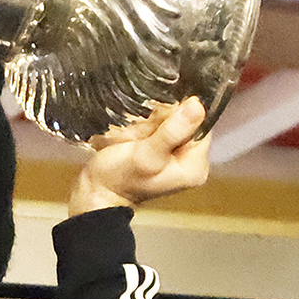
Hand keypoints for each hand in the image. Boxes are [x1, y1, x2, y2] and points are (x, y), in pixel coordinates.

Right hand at [67, 97, 210, 215]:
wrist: (96, 192)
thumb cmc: (119, 179)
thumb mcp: (145, 155)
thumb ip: (171, 132)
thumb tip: (198, 106)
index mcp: (195, 166)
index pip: (201, 125)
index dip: (181, 117)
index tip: (157, 125)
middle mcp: (191, 160)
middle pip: (188, 122)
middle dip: (165, 120)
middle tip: (143, 135)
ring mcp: (176, 155)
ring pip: (174, 120)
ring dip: (154, 122)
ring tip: (138, 137)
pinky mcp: (163, 150)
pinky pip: (162, 125)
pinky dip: (148, 125)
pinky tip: (136, 136)